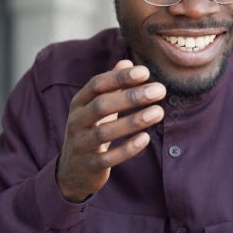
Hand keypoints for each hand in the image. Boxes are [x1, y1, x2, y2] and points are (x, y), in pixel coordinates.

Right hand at [56, 60, 165, 201]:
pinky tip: (146, 138)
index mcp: (79, 103)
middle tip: (159, 90)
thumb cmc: (91, 130)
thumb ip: (111, 86)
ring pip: (105, 132)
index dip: (119, 77)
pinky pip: (109, 158)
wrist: (73, 170)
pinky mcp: (90, 165)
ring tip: (159, 112)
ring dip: (133, 121)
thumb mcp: (95, 107)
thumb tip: (127, 62)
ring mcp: (81, 144)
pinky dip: (128, 148)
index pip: (96, 85)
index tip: (145, 72)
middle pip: (101, 105)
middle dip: (131, 97)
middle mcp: (76, 122)